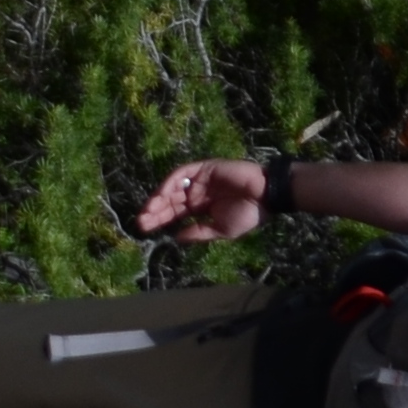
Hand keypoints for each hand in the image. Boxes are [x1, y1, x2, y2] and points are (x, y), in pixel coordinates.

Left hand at [137, 156, 271, 243]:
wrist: (266, 197)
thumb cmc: (248, 214)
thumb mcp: (221, 230)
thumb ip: (199, 232)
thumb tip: (176, 238)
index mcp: (201, 208)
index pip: (175, 213)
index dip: (160, 220)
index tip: (145, 230)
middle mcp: (197, 193)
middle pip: (169, 201)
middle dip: (154, 211)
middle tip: (140, 222)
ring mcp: (199, 180)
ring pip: (172, 188)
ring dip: (158, 198)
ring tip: (148, 211)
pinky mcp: (204, 168)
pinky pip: (182, 174)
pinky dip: (170, 183)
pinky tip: (162, 195)